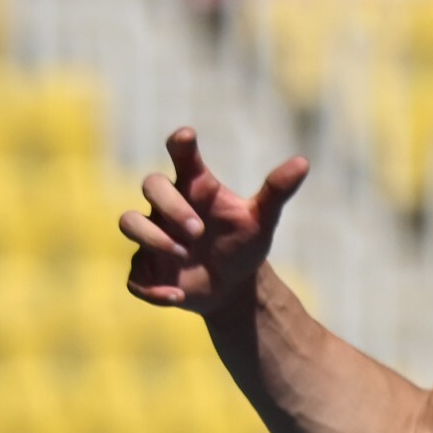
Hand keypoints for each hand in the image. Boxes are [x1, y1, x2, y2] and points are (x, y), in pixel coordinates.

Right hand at [122, 128, 309, 318]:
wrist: (233, 286)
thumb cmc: (242, 243)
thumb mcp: (262, 220)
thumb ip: (277, 191)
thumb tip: (303, 162)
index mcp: (194, 189)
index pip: (182, 158)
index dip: (180, 144)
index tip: (187, 136)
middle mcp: (167, 209)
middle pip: (152, 186)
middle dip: (171, 206)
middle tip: (198, 230)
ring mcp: (153, 237)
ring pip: (129, 223)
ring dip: (152, 238)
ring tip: (183, 254)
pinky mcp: (147, 271)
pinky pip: (134, 278)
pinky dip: (152, 288)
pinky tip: (177, 297)